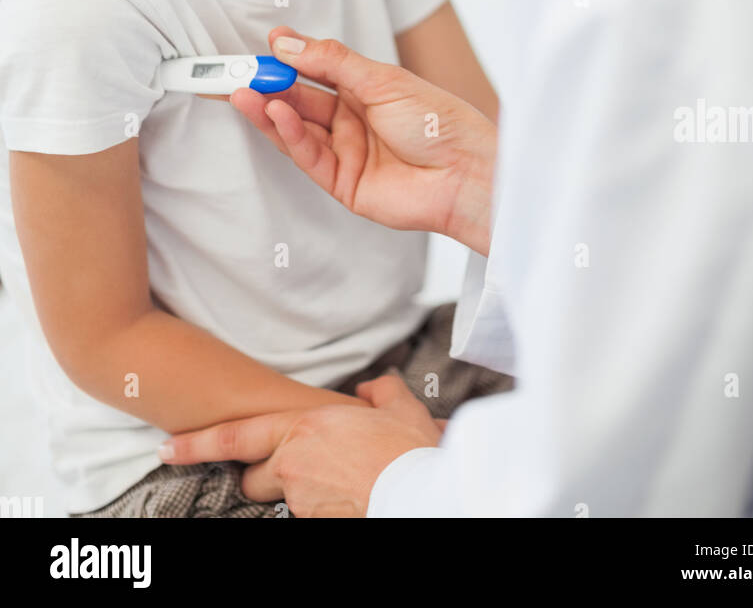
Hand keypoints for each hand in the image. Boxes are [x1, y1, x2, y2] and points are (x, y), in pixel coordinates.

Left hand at [161, 373, 441, 515]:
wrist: (425, 493)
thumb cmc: (411, 450)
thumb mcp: (398, 407)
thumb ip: (380, 390)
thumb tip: (374, 387)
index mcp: (303, 429)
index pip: (231, 438)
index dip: (193, 445)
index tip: (164, 448)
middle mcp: (293, 466)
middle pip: (253, 479)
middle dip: (267, 477)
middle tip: (298, 470)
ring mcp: (303, 502)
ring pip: (284, 502)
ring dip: (301, 494)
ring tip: (341, 485)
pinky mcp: (316, 527)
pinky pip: (311, 516)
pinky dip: (325, 509)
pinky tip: (353, 499)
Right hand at [228, 27, 495, 253]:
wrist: (466, 171)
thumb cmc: (438, 121)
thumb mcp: (382, 79)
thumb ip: (332, 62)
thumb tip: (287, 44)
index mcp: (365, 90)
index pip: (317, 70)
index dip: (290, 59)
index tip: (265, 45)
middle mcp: (352, 120)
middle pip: (300, 100)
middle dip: (269, 86)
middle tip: (239, 71)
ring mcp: (346, 152)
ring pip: (297, 128)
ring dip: (269, 110)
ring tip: (243, 92)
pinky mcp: (343, 183)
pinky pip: (308, 155)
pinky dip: (289, 134)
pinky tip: (275, 113)